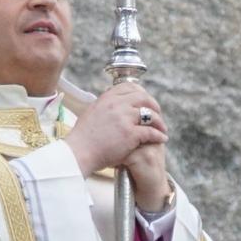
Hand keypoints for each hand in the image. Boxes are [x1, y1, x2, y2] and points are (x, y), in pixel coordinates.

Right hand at [65, 83, 169, 205]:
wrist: (78, 152)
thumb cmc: (83, 138)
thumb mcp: (91, 113)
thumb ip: (104, 106)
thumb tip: (113, 103)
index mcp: (107, 98)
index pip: (130, 87)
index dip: (141, 93)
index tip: (146, 102)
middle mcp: (117, 104)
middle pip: (144, 98)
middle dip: (154, 106)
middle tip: (158, 115)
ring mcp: (125, 118)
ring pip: (150, 115)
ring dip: (159, 122)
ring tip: (162, 128)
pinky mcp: (130, 134)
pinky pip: (151, 132)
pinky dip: (159, 135)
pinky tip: (162, 139)